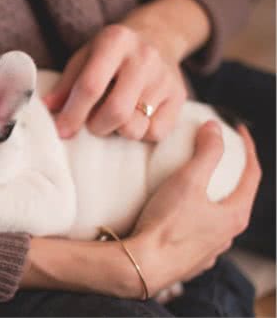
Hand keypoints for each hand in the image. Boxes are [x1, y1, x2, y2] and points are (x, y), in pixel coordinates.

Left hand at [43, 0, 209, 140]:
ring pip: (136, 126)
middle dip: (97, 126)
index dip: (73, 113)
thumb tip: (47, 109)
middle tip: (92, 123)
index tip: (62, 131)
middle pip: (116, 111)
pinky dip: (141, 132)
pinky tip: (136, 117)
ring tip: (114, 117)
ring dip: (118, 131)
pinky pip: (156, 132)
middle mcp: (144, 56)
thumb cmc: (112, 53)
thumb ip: (66, 84)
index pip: (90, 86)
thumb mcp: (85, 57)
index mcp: (115, 41)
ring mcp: (165, 77)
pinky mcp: (179, 95)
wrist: (158, 37)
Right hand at [127, 121, 260, 292]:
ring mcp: (209, 251)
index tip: (239, 131)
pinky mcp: (189, 261)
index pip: (252, 175)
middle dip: (230, 175)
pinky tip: (178, 216)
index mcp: (234, 215)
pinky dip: (194, 219)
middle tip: (217, 158)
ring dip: (211, 200)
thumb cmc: (167, 225)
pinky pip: (197, 235)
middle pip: (237, 198)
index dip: (248, 149)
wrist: (141, 266)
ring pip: (217, 219)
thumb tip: (215, 128)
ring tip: (195, 187)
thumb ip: (206, 152)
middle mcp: (227, 236)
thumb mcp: (188, 181)